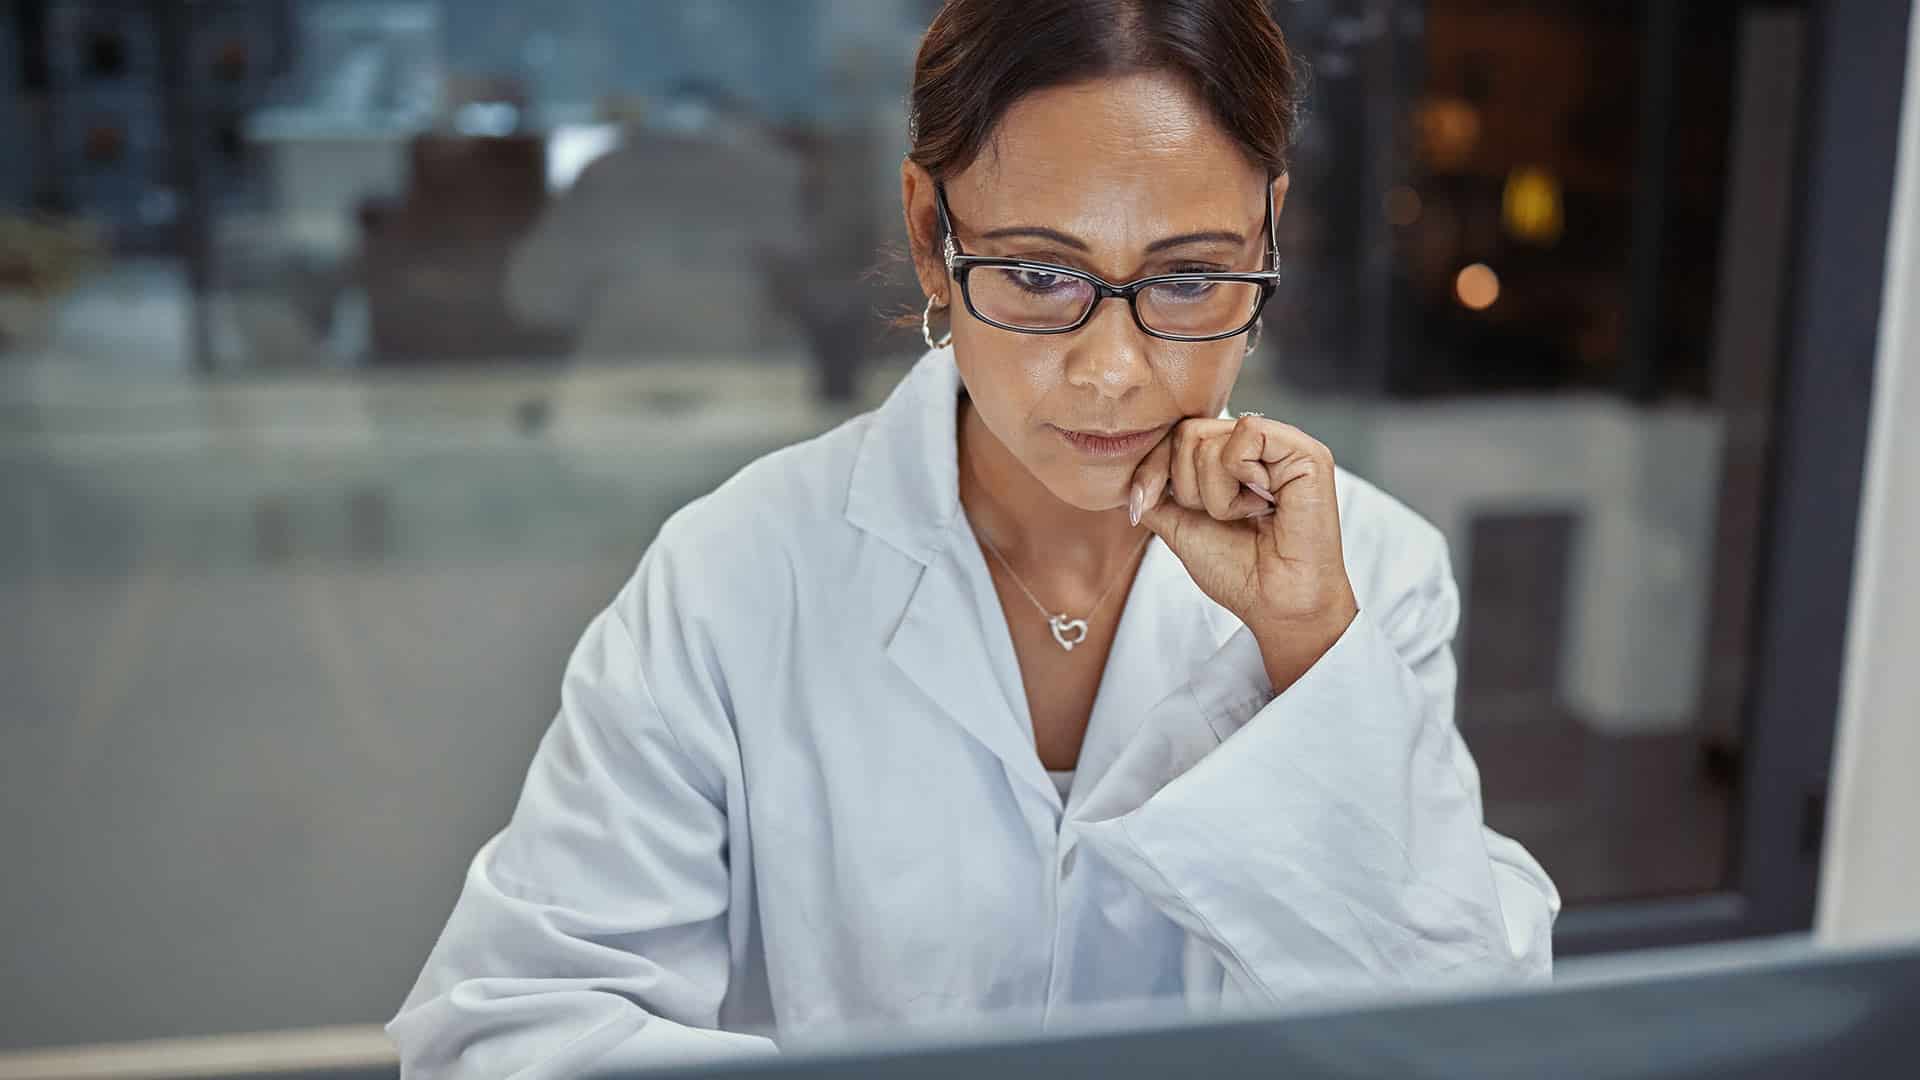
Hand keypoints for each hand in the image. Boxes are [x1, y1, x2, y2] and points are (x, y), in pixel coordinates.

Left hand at [1128, 414, 1359, 692]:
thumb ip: (1154, 492)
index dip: (1152, 467)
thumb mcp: (1178, 524)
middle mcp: (1258, 446)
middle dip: (1187, 488)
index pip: (1175, 434)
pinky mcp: (1306, 452)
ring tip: (1248, 515)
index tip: (1144, 505)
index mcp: (1232, 457)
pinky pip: (1247, 433)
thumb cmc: (1238, 570)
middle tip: (1224, 517)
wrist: (1274, 604)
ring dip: (1215, 494)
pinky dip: (1241, 477)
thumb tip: (1124, 471)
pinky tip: (1265, 503)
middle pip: (1187, 432)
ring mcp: (1283, 445)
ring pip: (1209, 438)